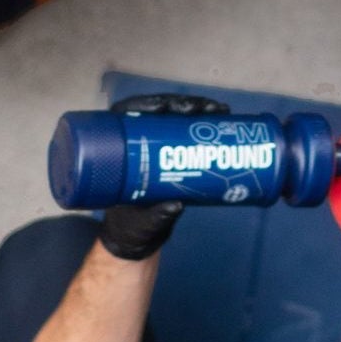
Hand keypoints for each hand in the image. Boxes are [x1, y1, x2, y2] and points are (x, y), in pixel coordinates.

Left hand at [97, 92, 230, 260]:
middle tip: (203, 108)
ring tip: (218, 110)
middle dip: (181, 105)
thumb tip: (176, 203)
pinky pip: (187, 130)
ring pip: (175, 117)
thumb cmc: (131, 228)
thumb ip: (157, 216)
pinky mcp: (174, 151)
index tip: (163, 107)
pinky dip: (204, 122)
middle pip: (157, 112)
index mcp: (120, 155)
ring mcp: (157, 145)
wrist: (139, 236)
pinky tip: (220, 118)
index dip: (144, 106)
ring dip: (197, 109)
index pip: (128, 118)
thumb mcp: (142, 224)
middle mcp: (137, 143)